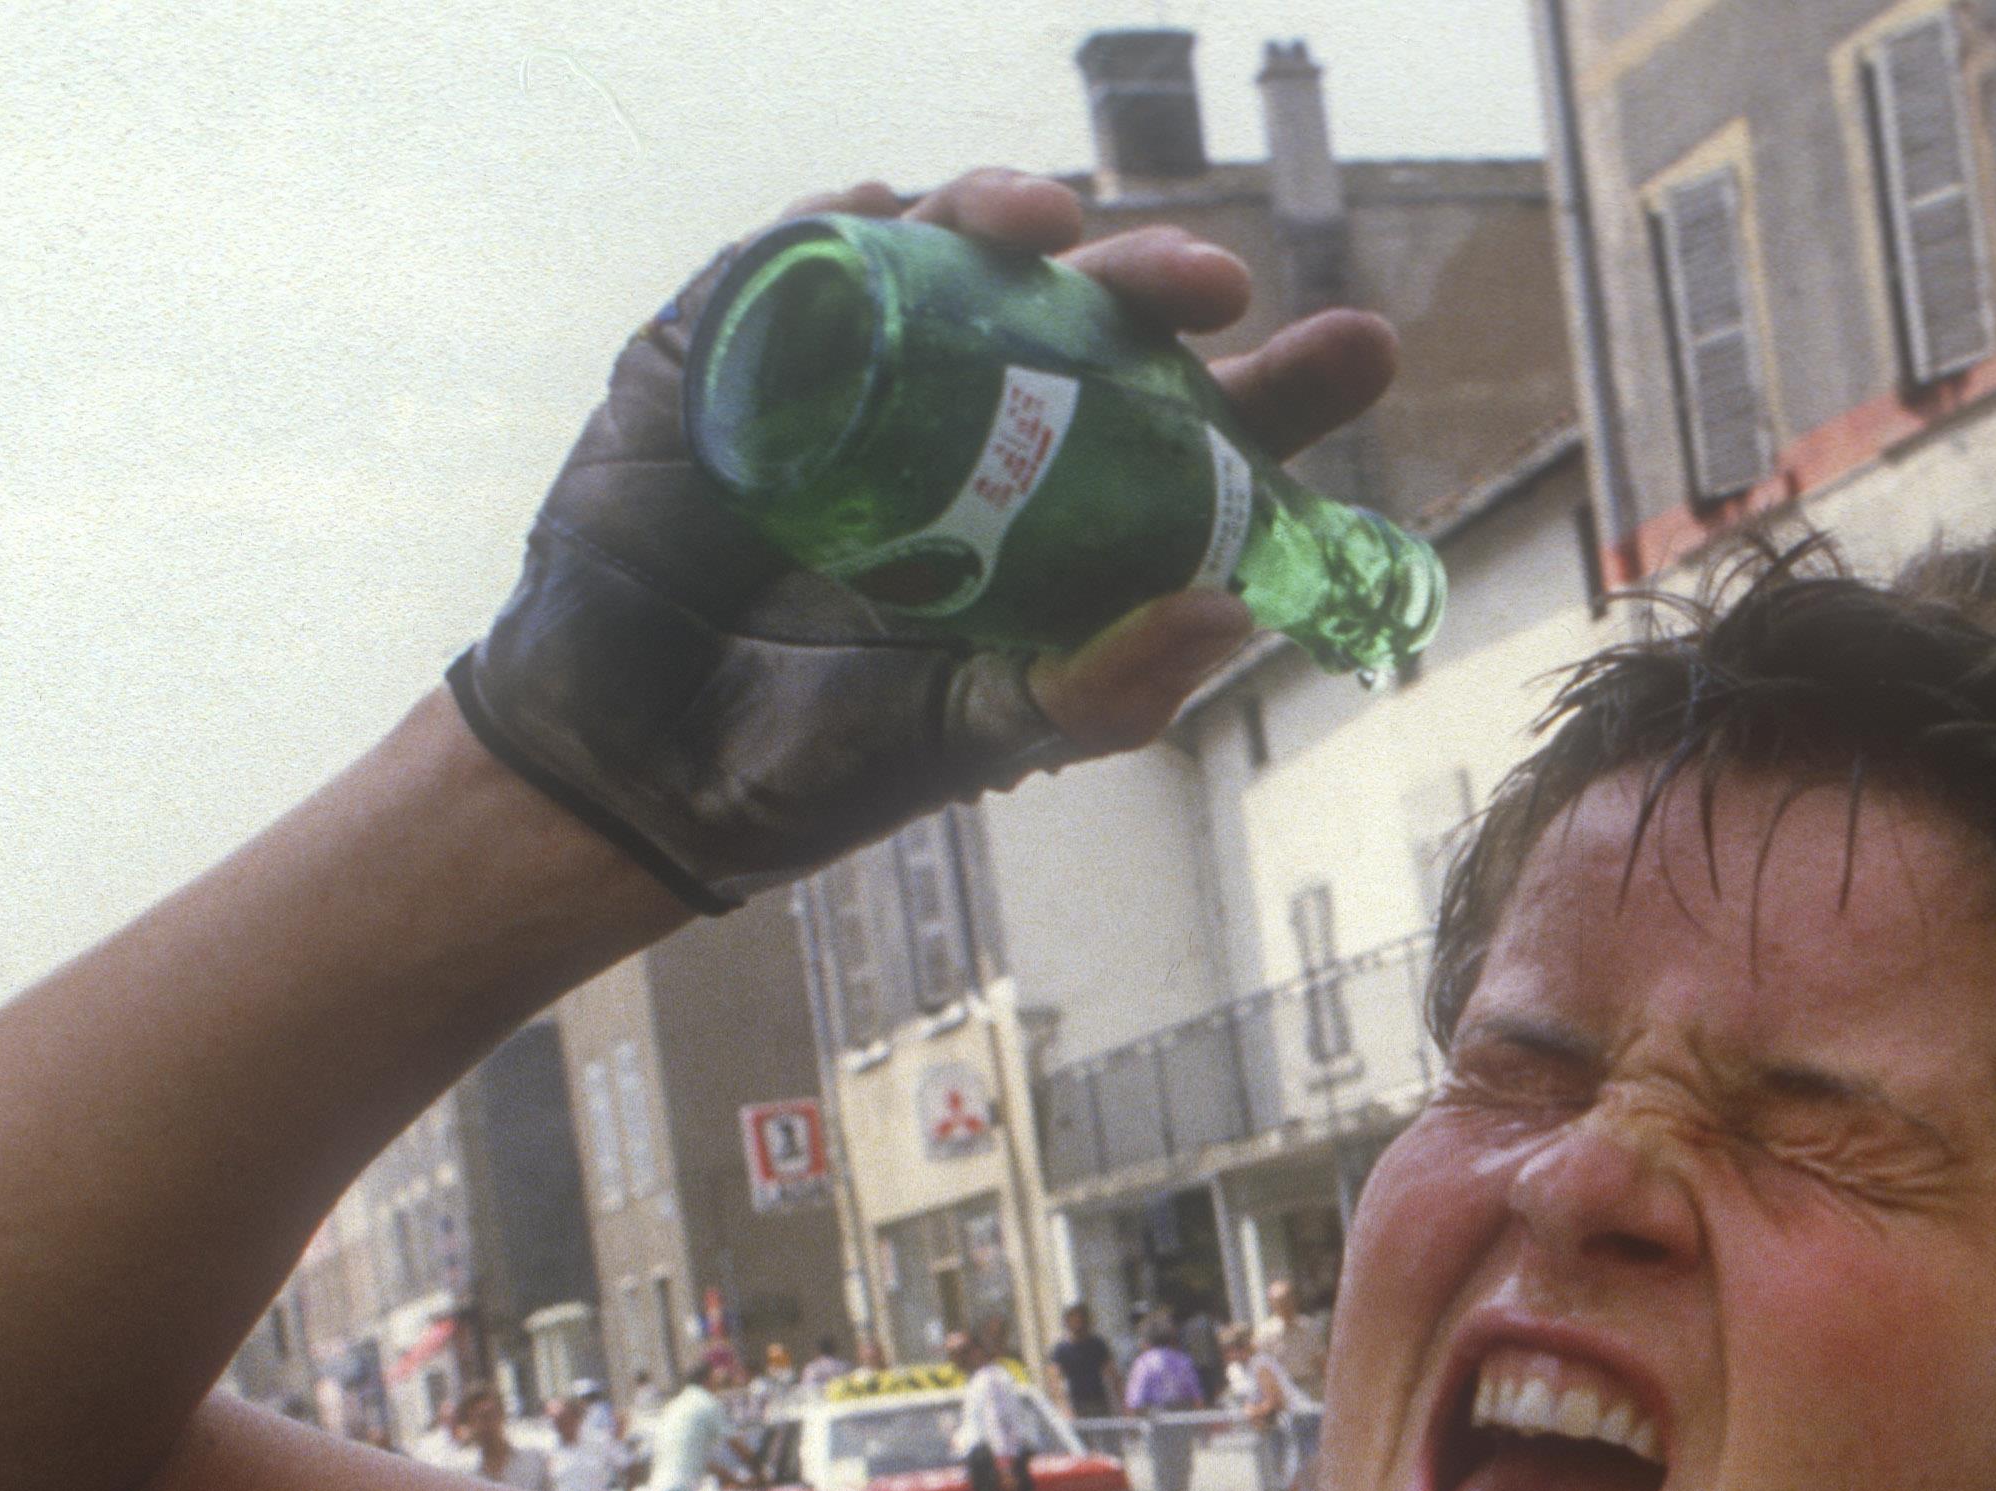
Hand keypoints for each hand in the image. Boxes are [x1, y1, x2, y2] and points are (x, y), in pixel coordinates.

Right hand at [447, 172, 1397, 912]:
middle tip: (1215, 282)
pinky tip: (901, 211)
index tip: (1362, 346)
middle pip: (1091, 324)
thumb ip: (1096, 689)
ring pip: (957, 259)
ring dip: (1013, 219)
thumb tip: (1235, 612)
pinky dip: (853, 222)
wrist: (633, 774)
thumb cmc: (820, 760)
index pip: (1194, 436)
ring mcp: (856, 377)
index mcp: (1059, 521)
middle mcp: (975, 428)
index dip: (1280, 387)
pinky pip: (802, 256)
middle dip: (1158, 285)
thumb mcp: (977, 738)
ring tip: (1060, 230)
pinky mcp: (738, 350)